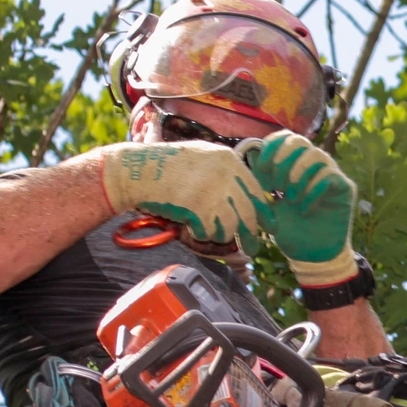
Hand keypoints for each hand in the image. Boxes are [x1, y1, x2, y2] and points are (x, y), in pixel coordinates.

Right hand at [100, 141, 267, 246]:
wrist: (137, 171)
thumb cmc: (166, 167)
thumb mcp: (203, 158)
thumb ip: (227, 174)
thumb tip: (249, 201)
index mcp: (229, 160)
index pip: (256, 191)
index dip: (263, 212)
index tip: (269, 226)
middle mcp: (226, 174)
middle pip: (248, 213)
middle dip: (250, 235)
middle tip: (252, 248)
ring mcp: (213, 191)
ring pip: (230, 227)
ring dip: (219, 234)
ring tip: (207, 230)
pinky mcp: (199, 208)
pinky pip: (209, 232)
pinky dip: (200, 234)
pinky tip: (190, 226)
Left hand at [238, 131, 357, 285]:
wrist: (311, 254)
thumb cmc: (289, 230)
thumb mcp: (266, 209)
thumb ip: (258, 190)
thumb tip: (249, 164)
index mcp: (292, 164)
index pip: (283, 139)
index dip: (270, 149)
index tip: (262, 171)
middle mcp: (313, 164)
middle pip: (298, 140)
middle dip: (283, 161)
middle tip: (277, 186)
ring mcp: (330, 174)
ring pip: (316, 154)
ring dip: (298, 175)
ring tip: (291, 198)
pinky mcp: (345, 187)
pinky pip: (329, 176)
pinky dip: (312, 192)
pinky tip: (305, 209)